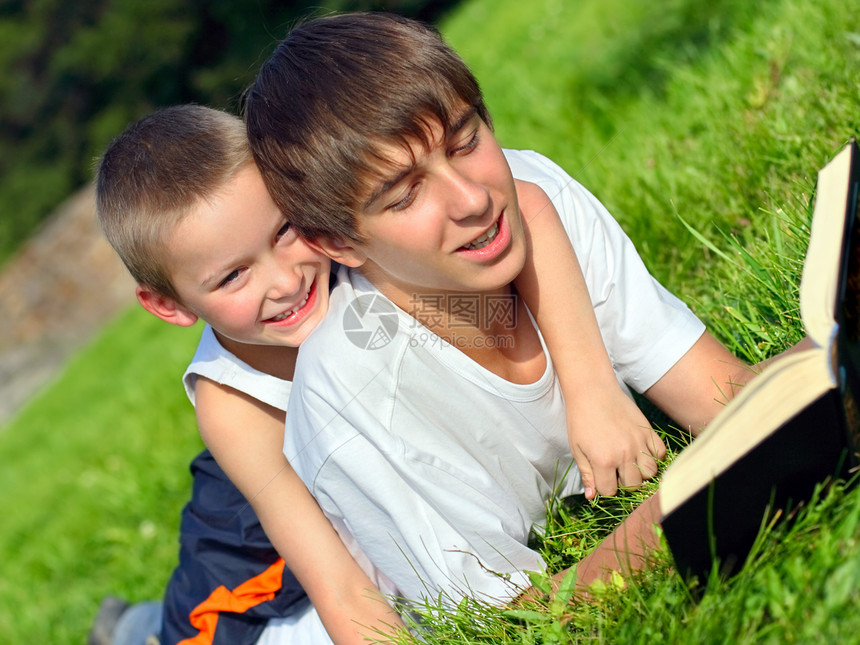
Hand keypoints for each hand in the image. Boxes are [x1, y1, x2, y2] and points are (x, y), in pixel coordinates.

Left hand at [566, 384, 665, 498]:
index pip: (610, 491)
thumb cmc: (580, 419)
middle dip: (623, 483)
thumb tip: (591, 497)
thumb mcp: (577, 449)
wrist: (592, 391)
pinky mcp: (648, 430)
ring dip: (640, 472)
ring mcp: (639, 442)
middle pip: (633, 485)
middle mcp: (624, 454)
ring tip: (629, 463)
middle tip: (615, 471)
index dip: (605, 487)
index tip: (601, 477)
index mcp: (603, 461)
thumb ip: (586, 474)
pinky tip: (641, 452)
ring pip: (651, 472)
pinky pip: (661, 453)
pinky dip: (654, 456)